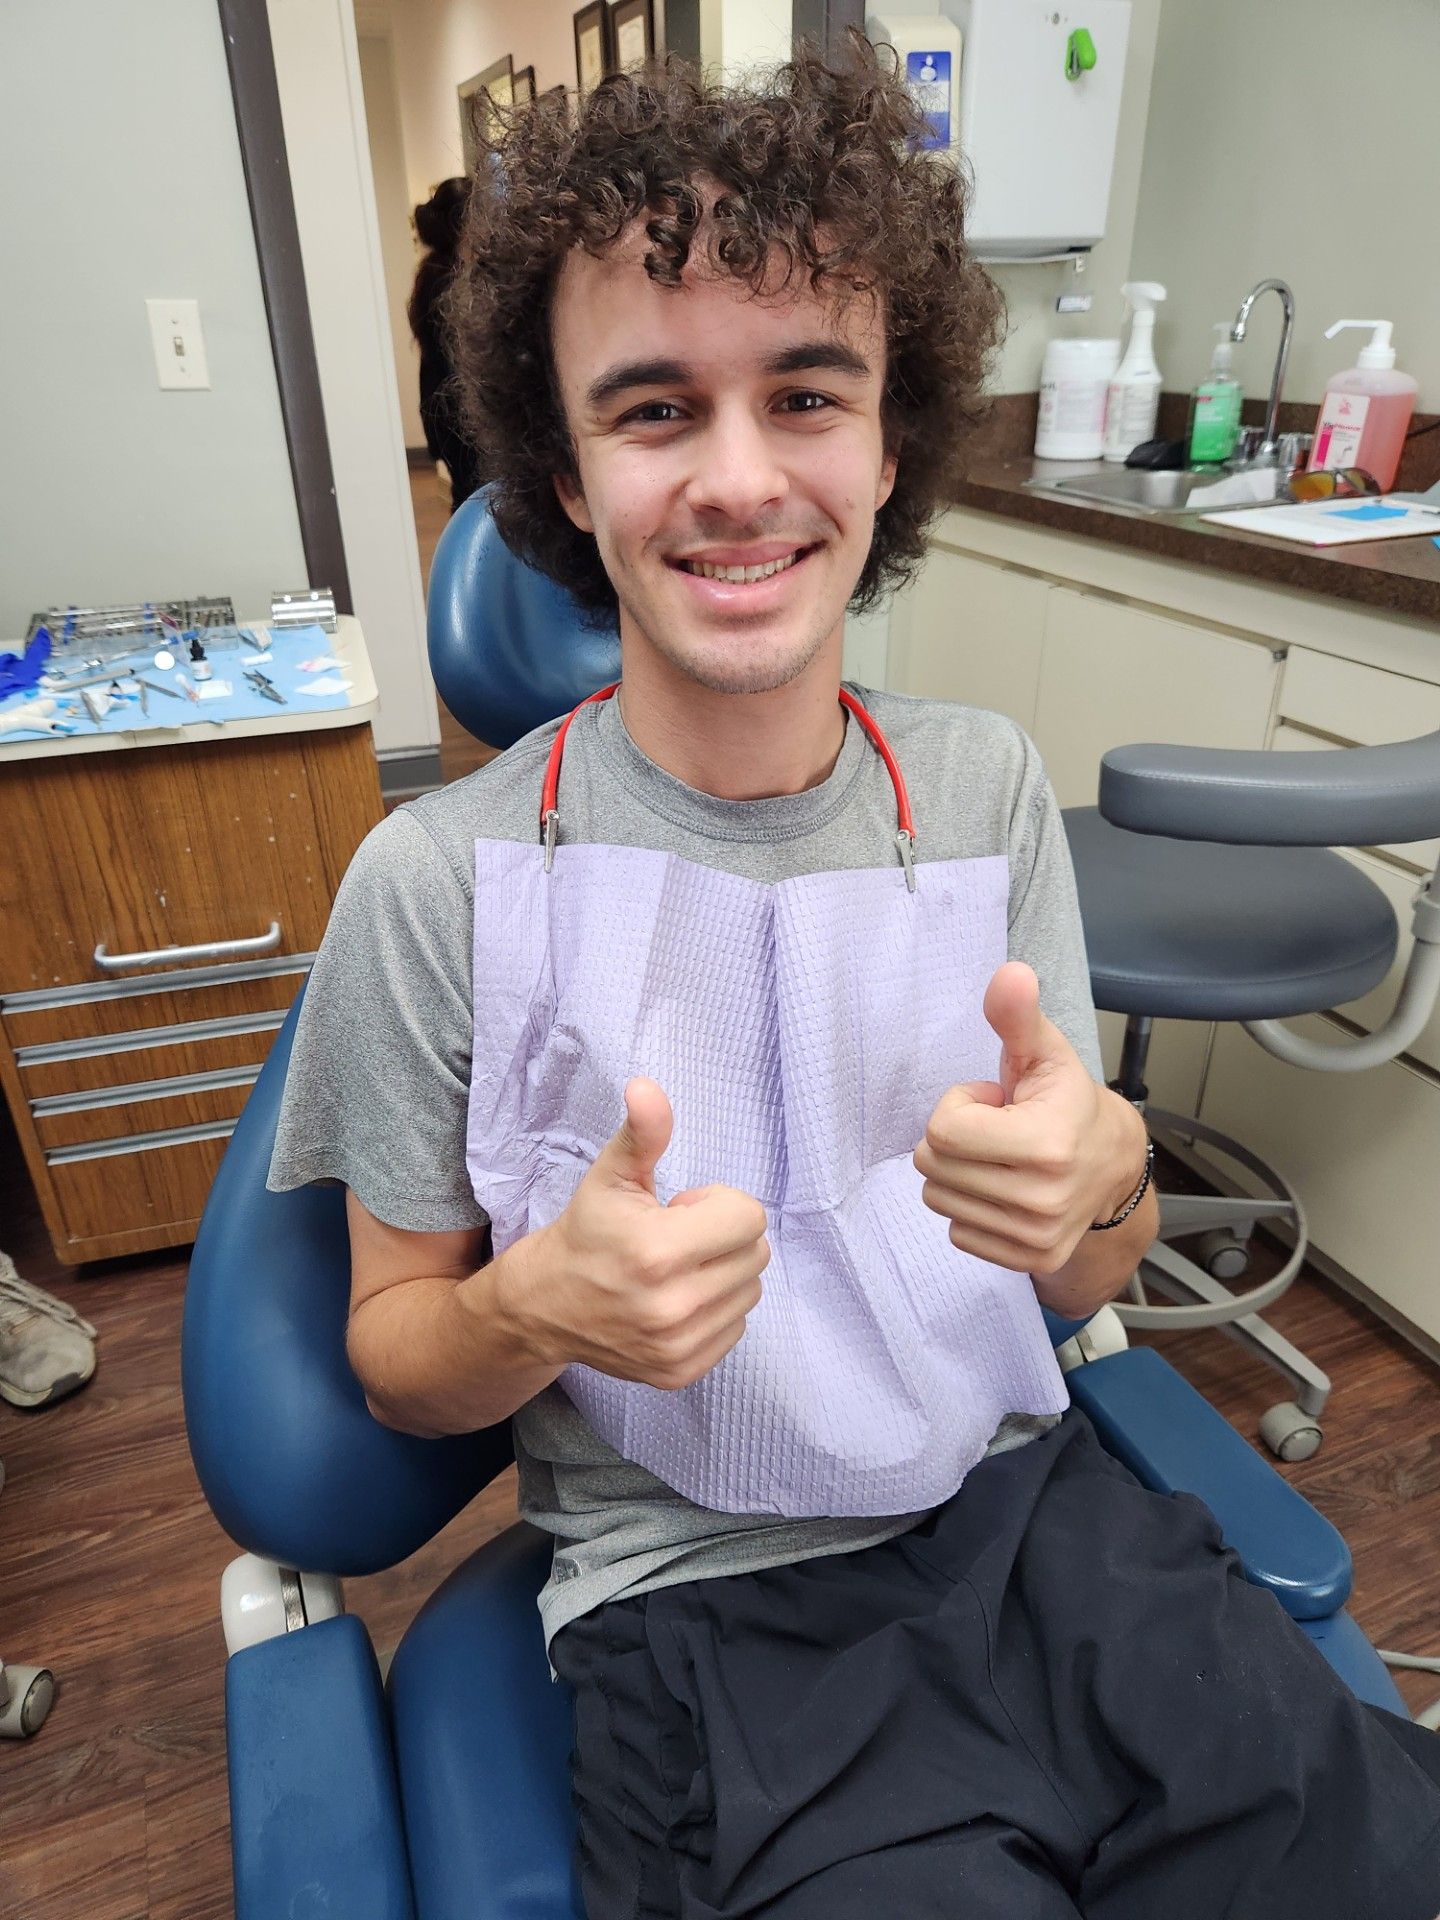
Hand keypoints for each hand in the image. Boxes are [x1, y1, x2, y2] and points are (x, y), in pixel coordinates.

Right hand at [515, 1078, 769, 1389]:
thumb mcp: (611, 1176)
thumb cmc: (588, 1232)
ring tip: (675, 1269)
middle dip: (723, 1236)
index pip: (749, 1217)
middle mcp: (672, 1306)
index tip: (680, 1209)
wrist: (546, 1305)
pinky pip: (736, 1327)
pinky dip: (715, 1309)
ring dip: (723, 1272)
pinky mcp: (681, 1371)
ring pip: (750, 1290)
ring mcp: (677, 1345)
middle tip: (676, 1238)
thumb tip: (647, 1086)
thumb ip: (642, 1132)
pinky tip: (675, 1299)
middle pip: (756, 1253)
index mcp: (658, 1251)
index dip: (717, 1204)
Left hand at [914, 962, 1141, 1276]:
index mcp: (1045, 1145)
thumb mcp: (1045, 1052)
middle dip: (955, 1137)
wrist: (1112, 1168)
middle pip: (933, 1164)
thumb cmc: (1067, 1103)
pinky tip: (1005, 1187)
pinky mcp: (1029, 1259)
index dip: (959, 1106)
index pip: (942, 1130)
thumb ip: (1018, 1016)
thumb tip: (1010, 974)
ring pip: (938, 1198)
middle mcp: (1042, 1199)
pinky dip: (971, 1206)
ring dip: (960, 1172)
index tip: (994, 1102)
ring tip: (1003, 1155)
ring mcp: (1036, 1236)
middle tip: (999, 1130)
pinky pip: (957, 1231)